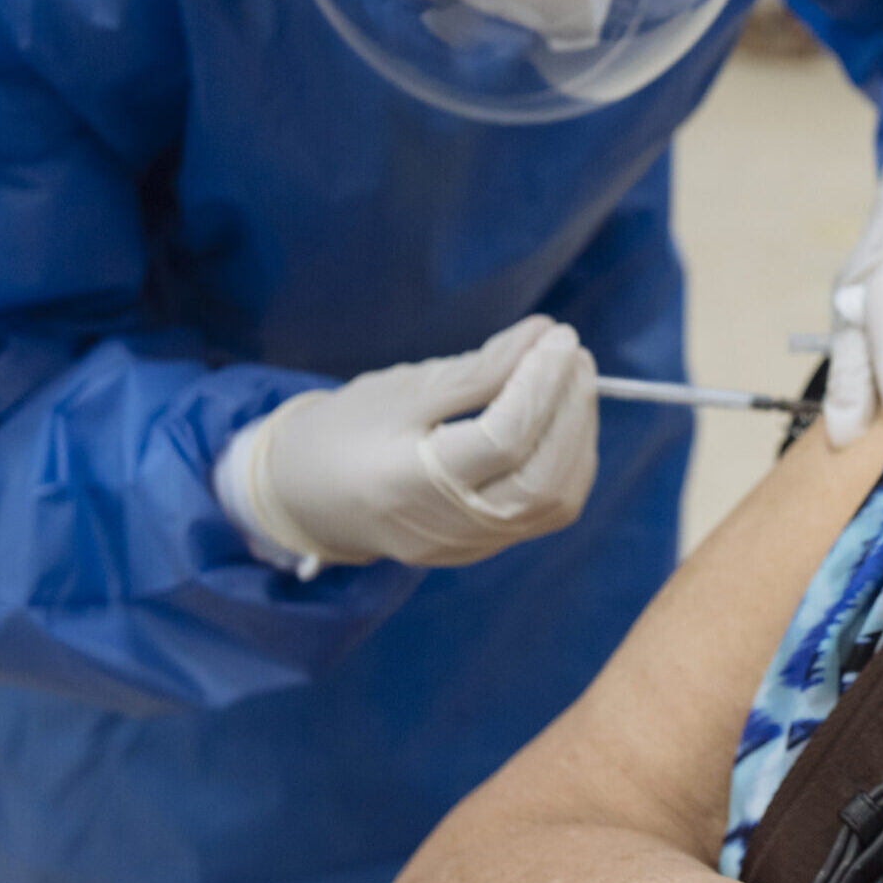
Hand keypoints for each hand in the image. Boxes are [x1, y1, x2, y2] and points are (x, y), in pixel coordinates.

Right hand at [216, 316, 599, 572]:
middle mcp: (447, 528)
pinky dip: (567, 460)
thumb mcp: (402, 390)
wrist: (305, 498)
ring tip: (572, 377)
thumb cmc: (344, 433)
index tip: (557, 335)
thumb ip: (478, 369)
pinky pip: (546, 510)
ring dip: (577, 434)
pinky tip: (563, 417)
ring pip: (555, 500)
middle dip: (570, 409)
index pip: (503, 440)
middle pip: (541, 478)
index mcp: (410, 485)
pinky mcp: (485, 547)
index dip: (541, 384)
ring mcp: (470, 546)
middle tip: (572, 351)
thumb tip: (544, 334)